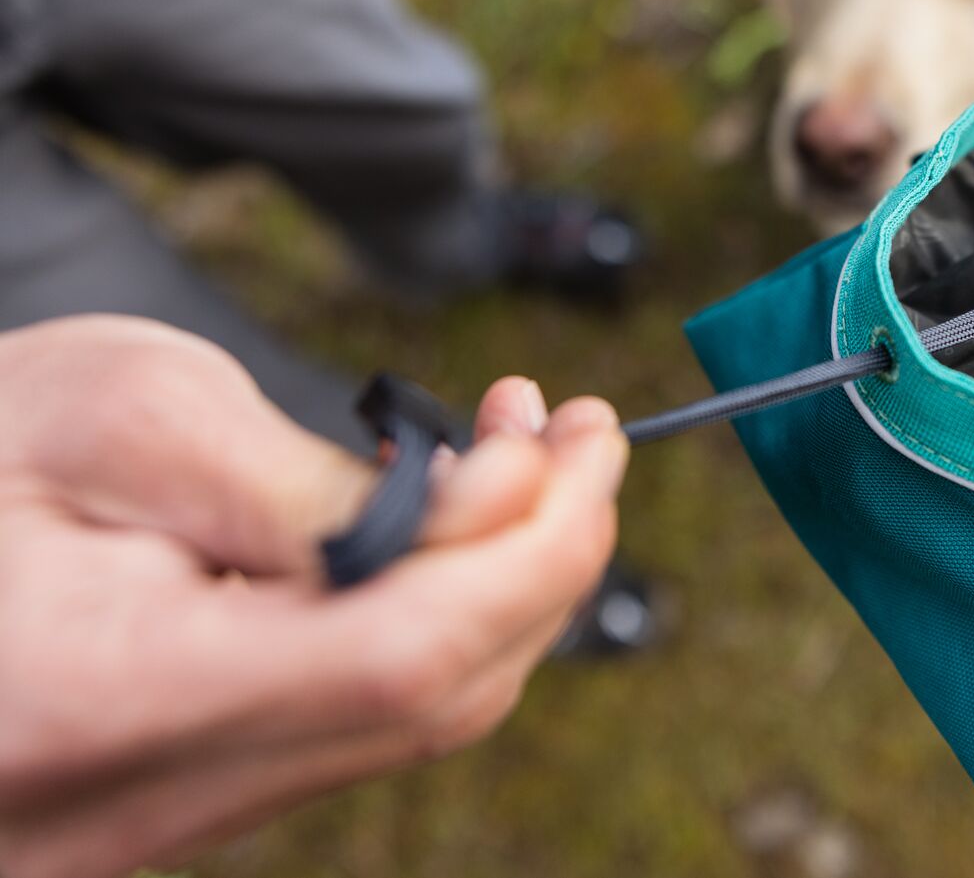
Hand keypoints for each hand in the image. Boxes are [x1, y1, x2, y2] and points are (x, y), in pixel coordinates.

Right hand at [0, 316, 625, 877]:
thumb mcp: (120, 413)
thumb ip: (314, 482)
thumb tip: (491, 516)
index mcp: (118, 696)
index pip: (411, 657)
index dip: (537, 547)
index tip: (590, 437)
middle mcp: (145, 804)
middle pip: (435, 702)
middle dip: (542, 557)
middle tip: (576, 432)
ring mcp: (158, 825)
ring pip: (406, 721)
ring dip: (496, 584)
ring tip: (519, 455)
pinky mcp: (170, 806)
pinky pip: (346, 724)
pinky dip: (425, 622)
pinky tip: (438, 530)